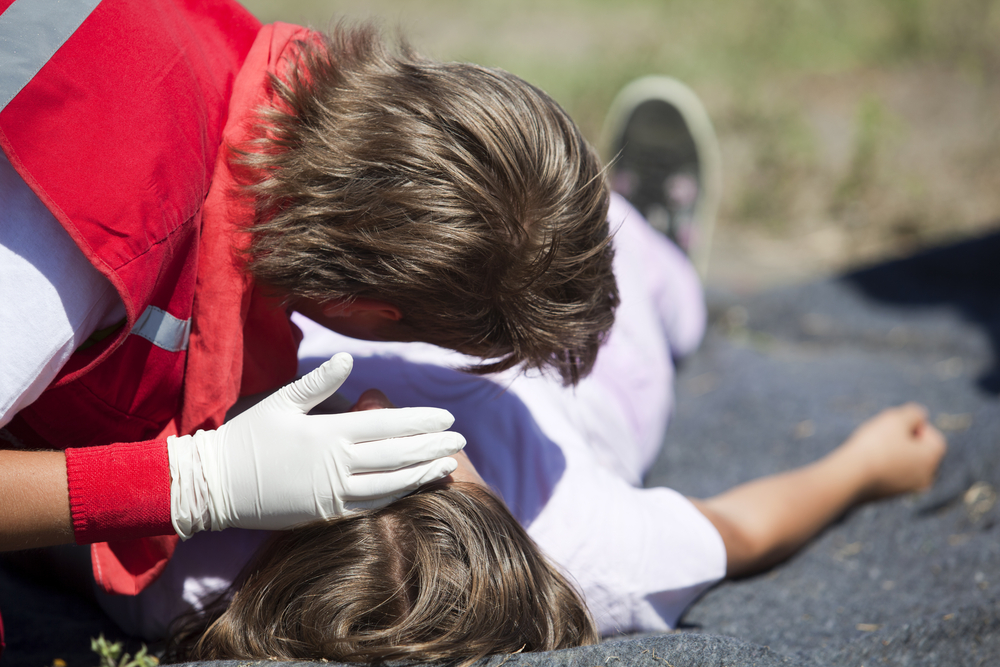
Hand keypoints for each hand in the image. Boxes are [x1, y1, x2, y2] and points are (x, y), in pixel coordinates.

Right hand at [168, 353, 464, 537]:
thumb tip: (348, 357)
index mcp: (330, 433)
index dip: (421, 421)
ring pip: (390, 484)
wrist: (215, 485)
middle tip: (461, 439)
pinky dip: (396, 497)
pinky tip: (413, 488)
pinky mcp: (326, 514)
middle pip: (397, 454)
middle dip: (431, 446)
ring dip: (422, 474)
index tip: (448, 416)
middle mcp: (338, 464)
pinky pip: (370, 506)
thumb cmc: (247, 438)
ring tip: (448, 466)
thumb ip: (318, 382)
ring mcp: (333, 493)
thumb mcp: (281, 402)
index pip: (388, 425)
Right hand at [838, 403, 946, 500]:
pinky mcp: (889, 495)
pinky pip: (892, 475)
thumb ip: (914, 413)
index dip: (915, 426)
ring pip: (905, 464)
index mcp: (931, 458)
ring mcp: (907, 488)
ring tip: (872, 447)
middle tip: (882, 434)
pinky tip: (866, 461)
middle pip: (920, 452)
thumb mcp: (896, 420)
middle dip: (904, 441)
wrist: (850, 476)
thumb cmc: (876, 445)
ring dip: (893, 454)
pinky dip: (883, 467)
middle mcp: (926, 476)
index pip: (933, 436)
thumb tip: (919, 417)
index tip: (894, 425)